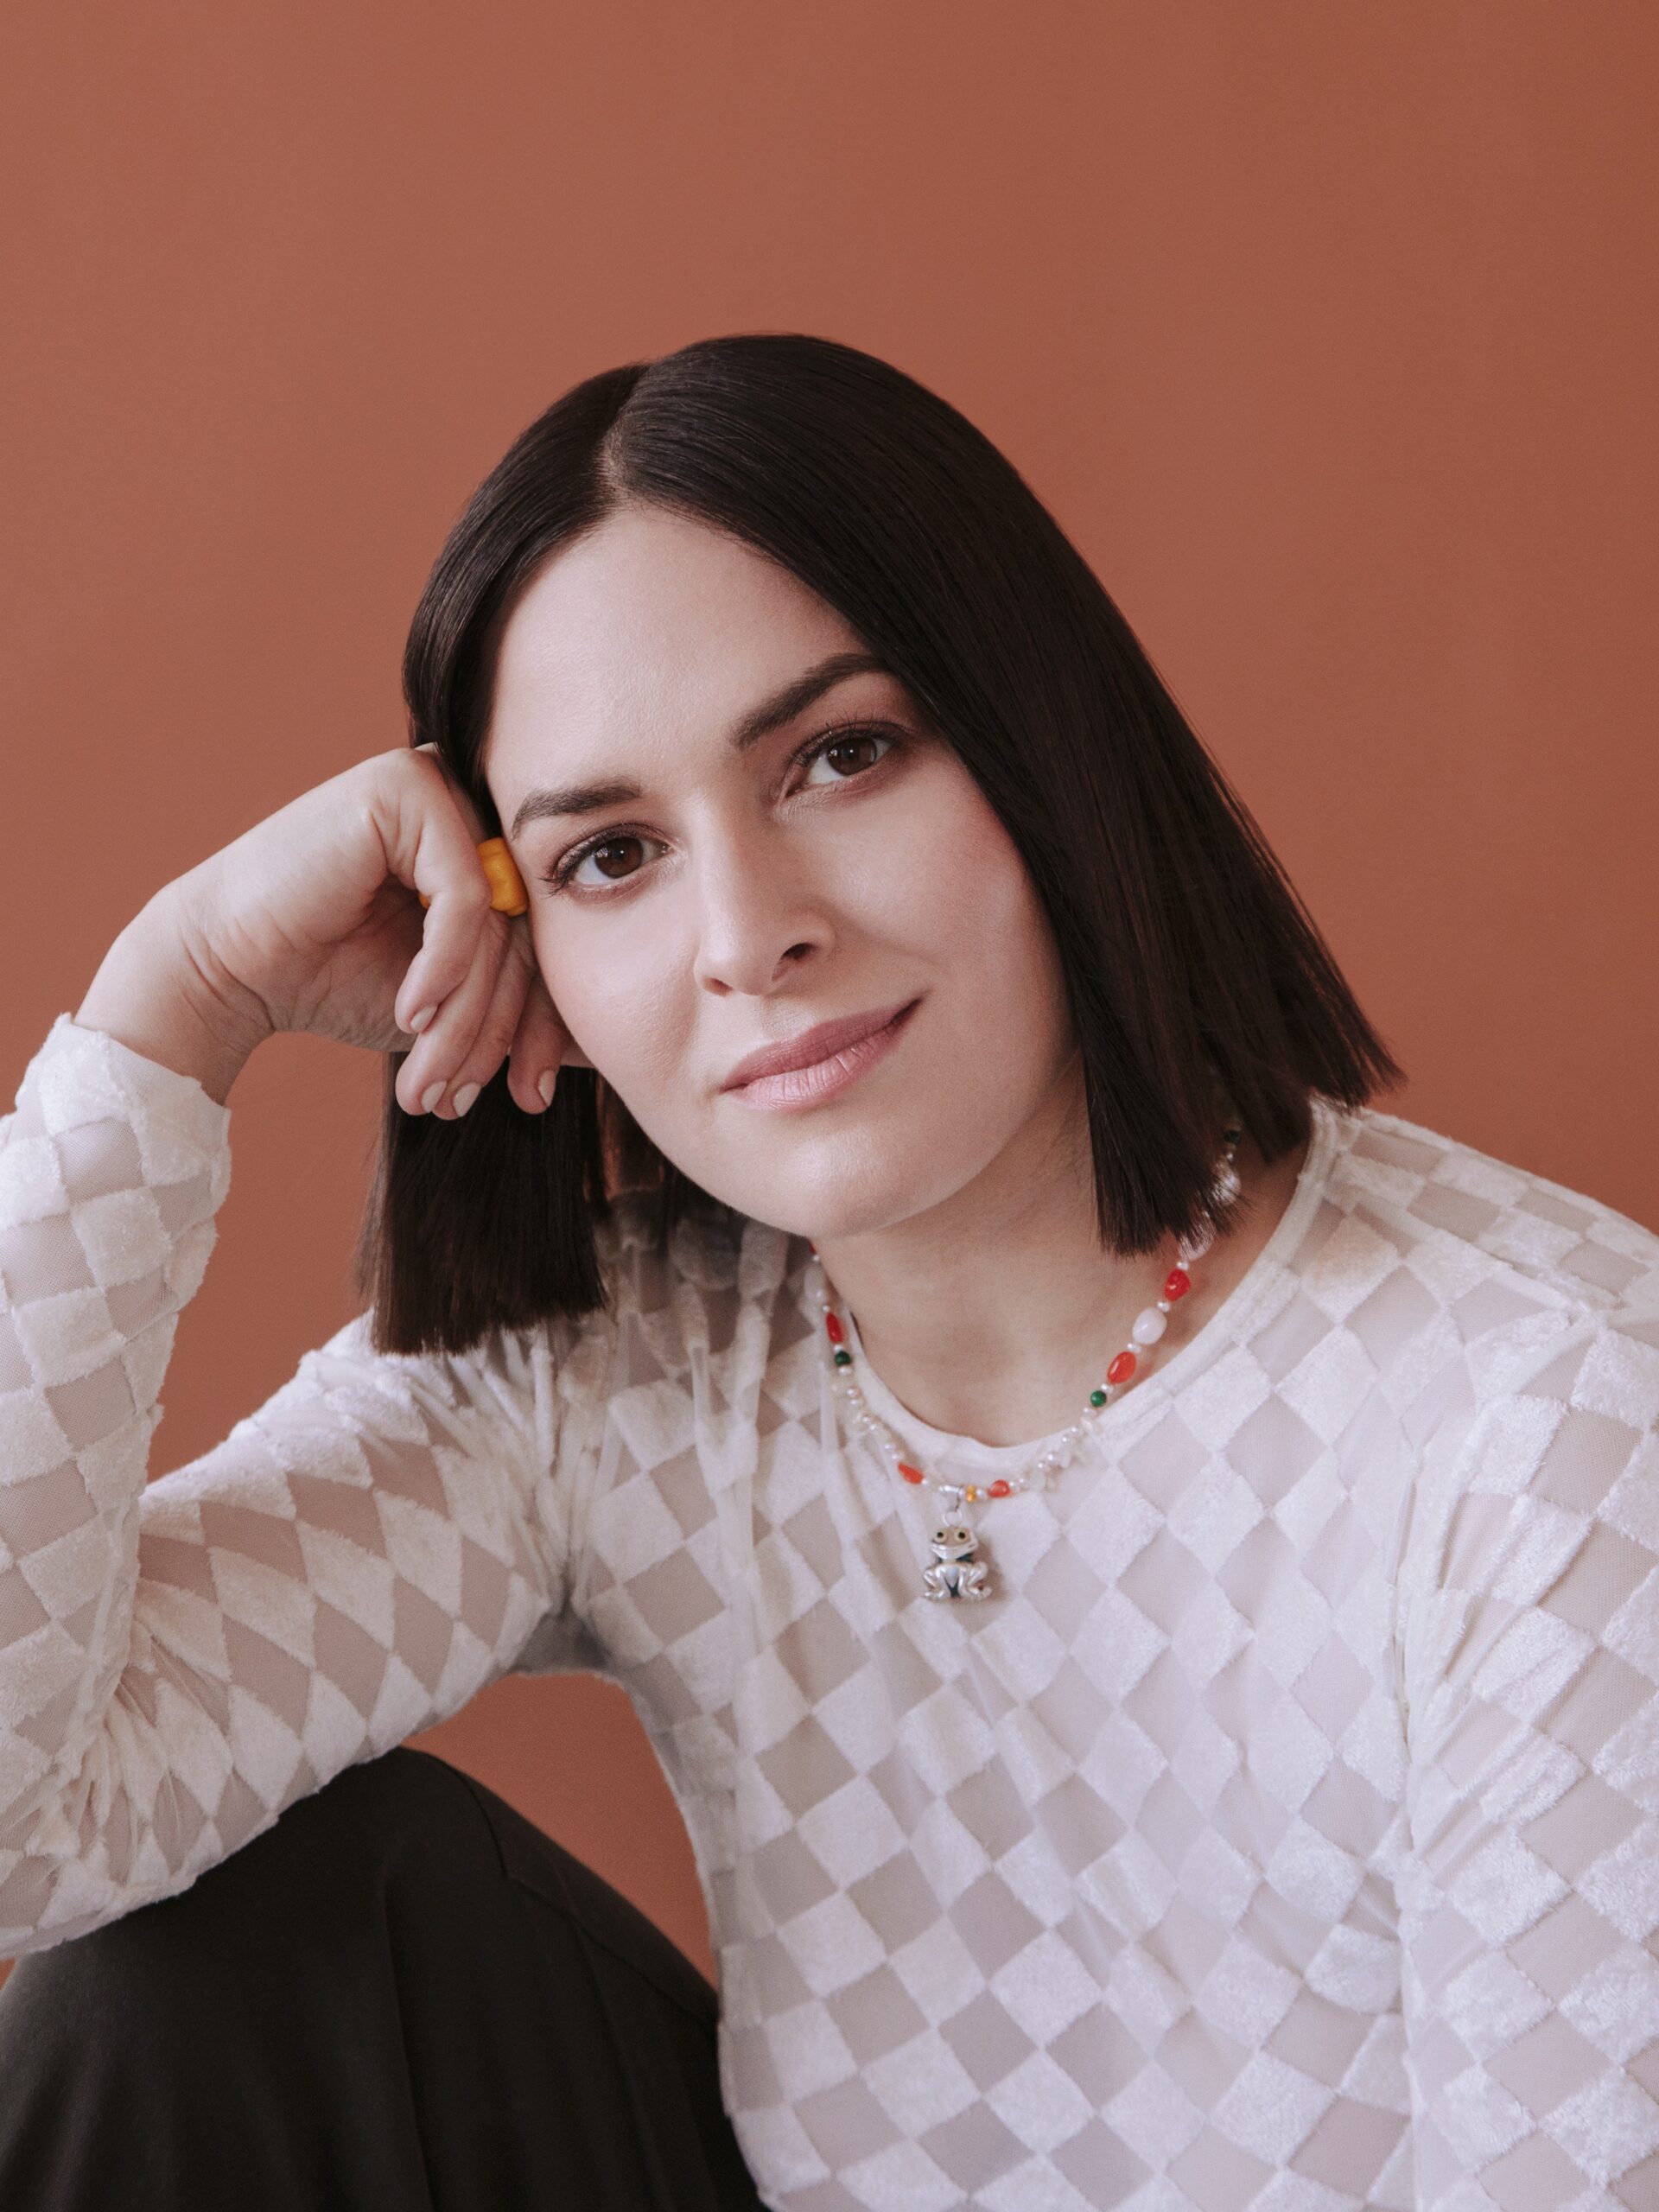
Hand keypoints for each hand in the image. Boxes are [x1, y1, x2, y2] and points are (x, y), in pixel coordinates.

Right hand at [165, 742, 574, 1116]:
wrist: (229, 970)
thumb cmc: (333, 982)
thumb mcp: (450, 1006)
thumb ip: (519, 1005)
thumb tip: (603, 1048)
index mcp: (488, 848)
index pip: (548, 937)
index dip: (542, 1024)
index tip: (530, 1096)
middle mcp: (472, 805)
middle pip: (531, 932)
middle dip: (502, 1031)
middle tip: (465, 1101)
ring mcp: (442, 785)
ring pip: (500, 922)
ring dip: (466, 1017)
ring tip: (431, 1081)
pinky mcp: (406, 783)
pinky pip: (466, 895)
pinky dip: (444, 966)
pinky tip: (409, 1012)